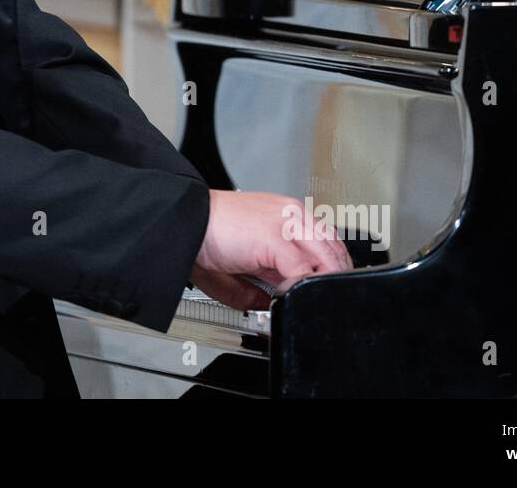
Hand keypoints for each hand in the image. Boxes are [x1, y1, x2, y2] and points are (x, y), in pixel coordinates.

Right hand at [192, 190, 351, 304]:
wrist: (181, 221)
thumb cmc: (202, 235)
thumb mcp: (240, 262)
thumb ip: (260, 284)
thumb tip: (271, 304)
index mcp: (284, 214)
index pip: (325, 239)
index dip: (330, 266)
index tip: (323, 285)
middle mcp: (290, 213)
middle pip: (334, 246)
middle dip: (334, 275)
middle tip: (323, 296)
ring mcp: (286, 223)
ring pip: (327, 256)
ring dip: (324, 280)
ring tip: (311, 298)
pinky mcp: (275, 238)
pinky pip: (303, 270)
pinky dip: (302, 288)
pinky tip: (291, 297)